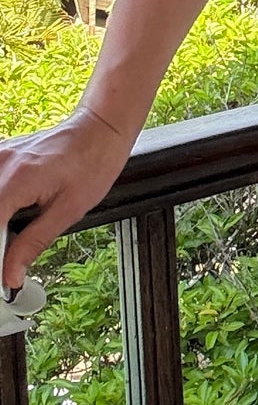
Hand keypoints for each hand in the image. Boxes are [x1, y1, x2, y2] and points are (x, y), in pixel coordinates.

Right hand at [0, 106, 134, 291]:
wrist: (100, 130)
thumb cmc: (93, 164)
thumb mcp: (68, 211)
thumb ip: (33, 243)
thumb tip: (12, 274)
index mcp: (16, 180)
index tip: (3, 273)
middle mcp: (1, 164)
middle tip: (9, 258)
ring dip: (0, 220)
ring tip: (12, 236)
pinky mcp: (1, 154)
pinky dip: (0, 204)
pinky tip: (11, 215)